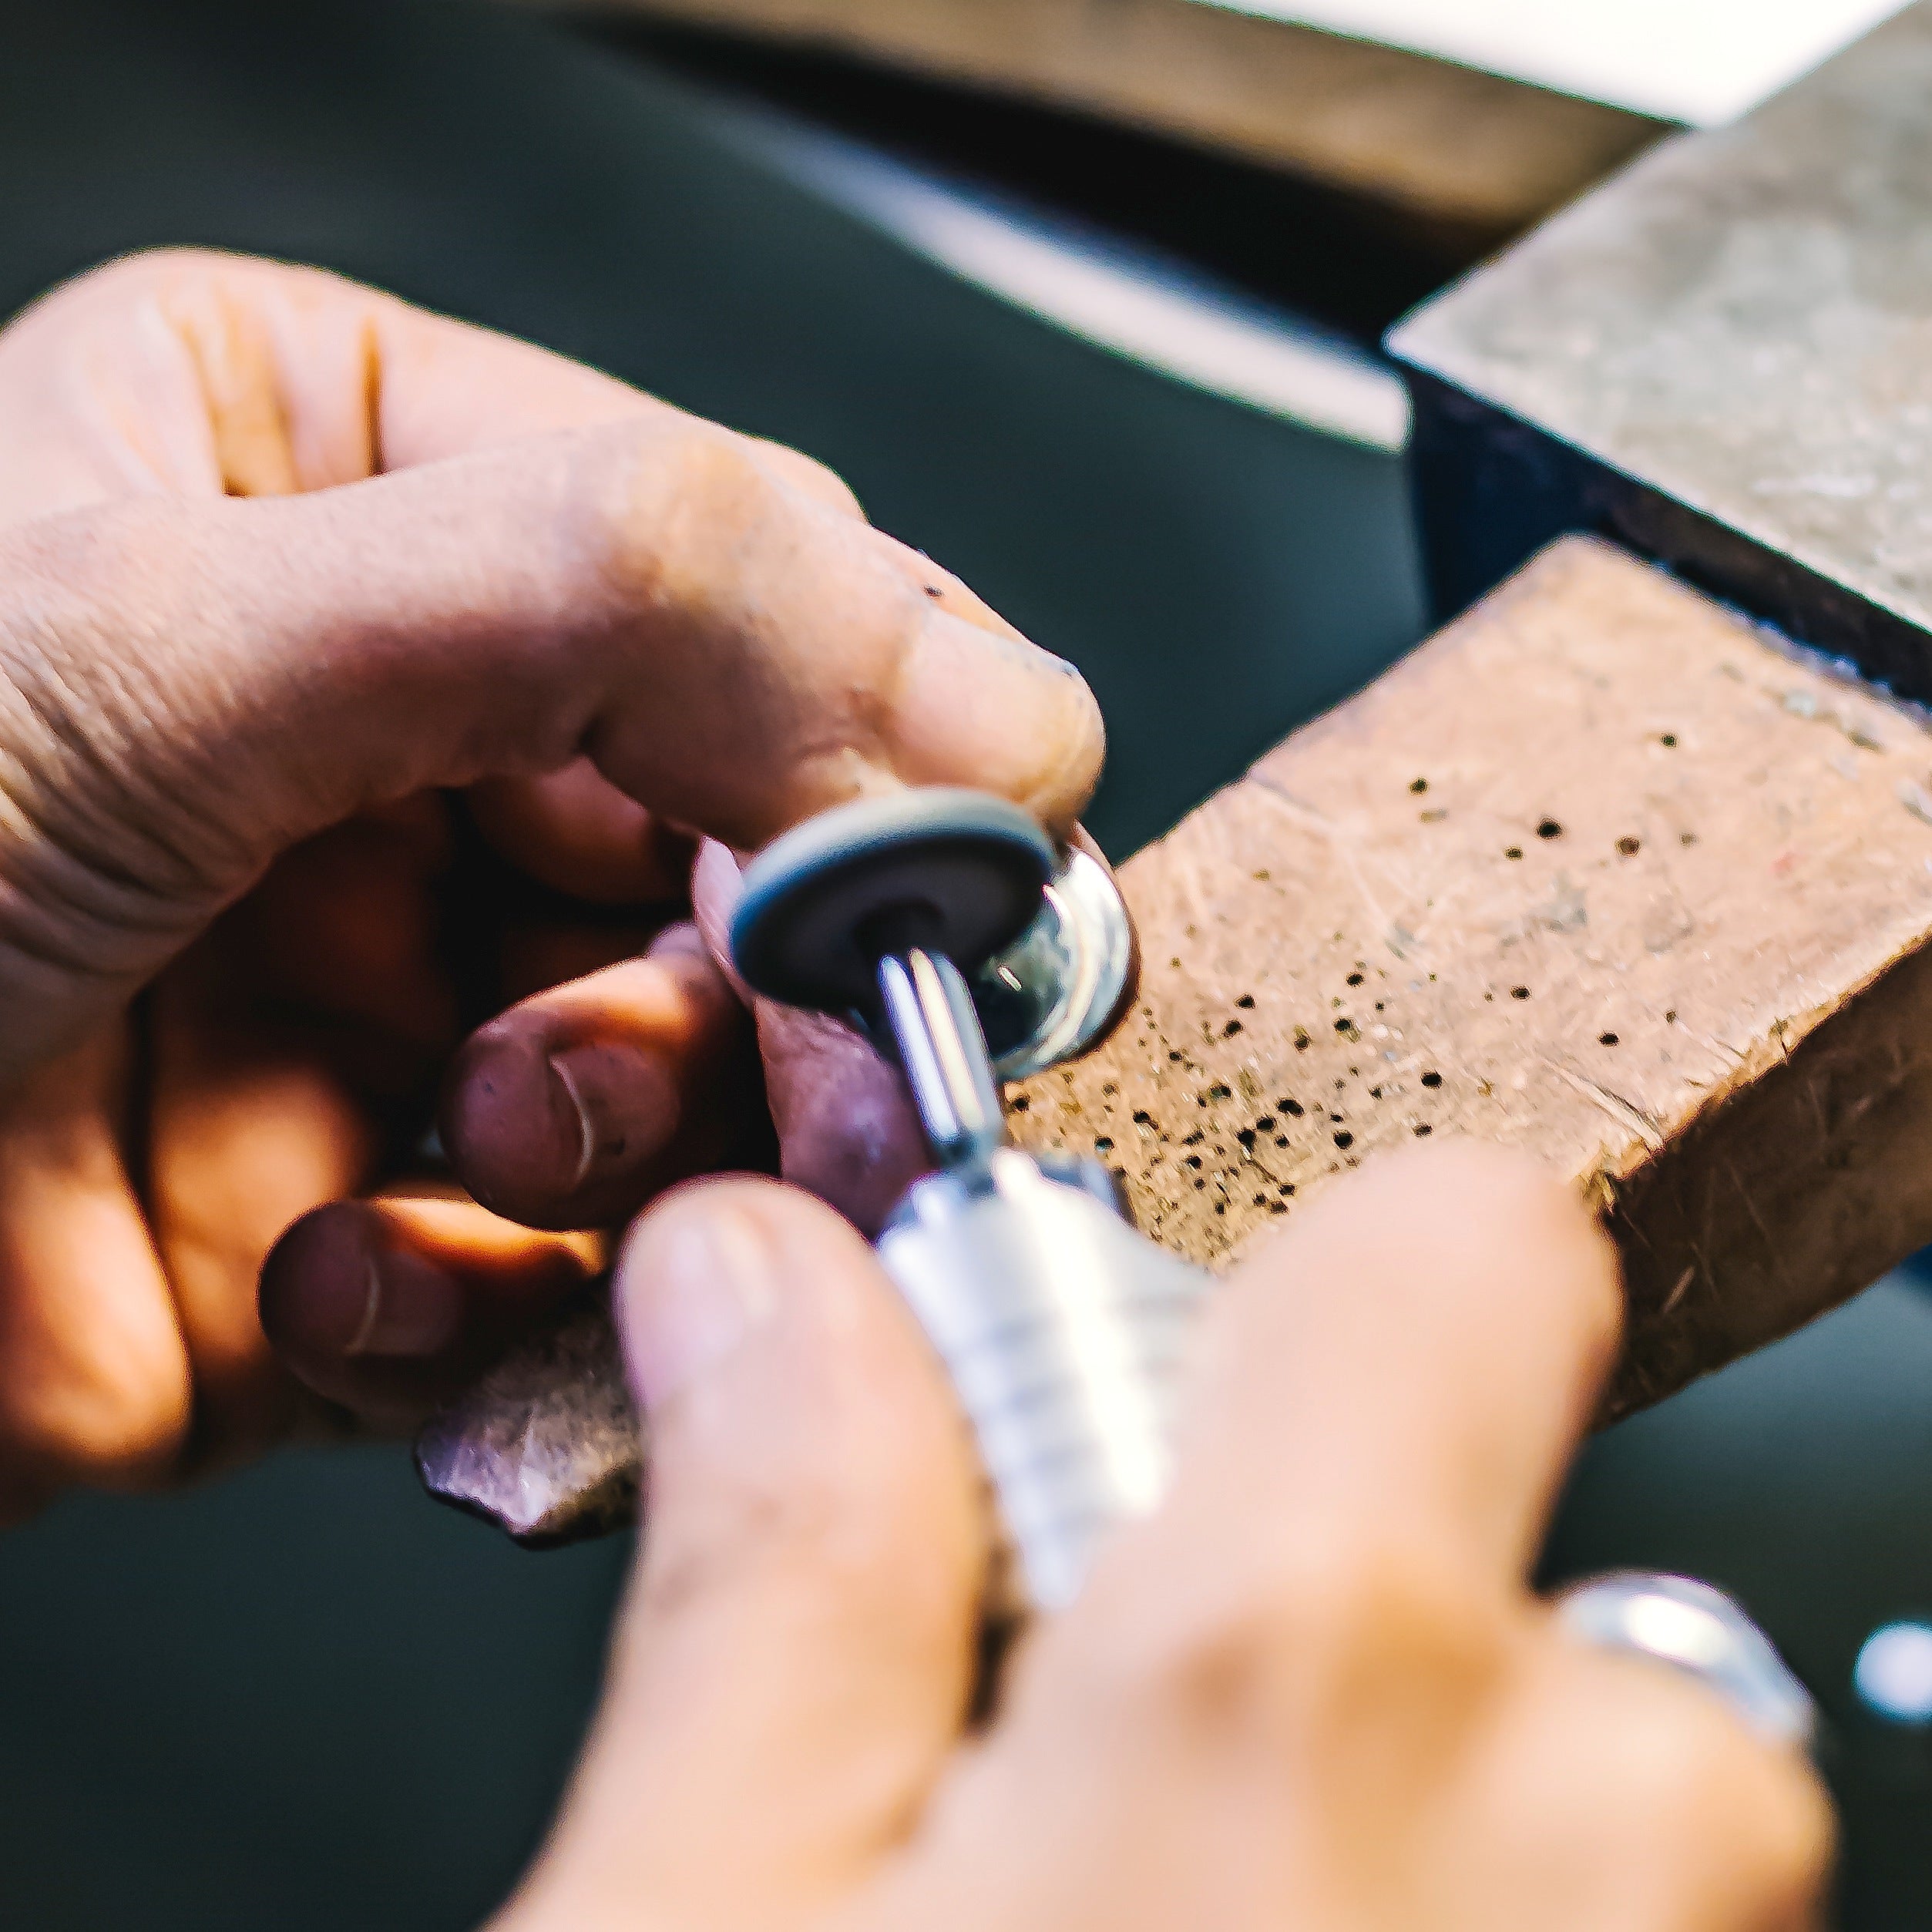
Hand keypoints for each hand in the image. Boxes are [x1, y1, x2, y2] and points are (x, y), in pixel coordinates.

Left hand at [0, 248, 1101, 1510]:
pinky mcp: (384, 1195)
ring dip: (625, 1129)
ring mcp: (400, 970)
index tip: (958, 857)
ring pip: (696, 1062)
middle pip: (755, 833)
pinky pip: (566, 1251)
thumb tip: (987, 698)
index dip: (881, 713)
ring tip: (485, 1142)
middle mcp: (403, 725)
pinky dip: (488, 1286)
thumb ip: (615, 589)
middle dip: (764, 967)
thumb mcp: (162, 631)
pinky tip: (330, 1269)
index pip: (745, 563)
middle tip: (803, 1053)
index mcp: (356, 482)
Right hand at [497, 1146, 1829, 1931]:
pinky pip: (1594, 1928)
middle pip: (1528, 1553)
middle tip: (1111, 1757)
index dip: (1317, 1261)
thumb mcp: (685, 1921)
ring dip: (1391, 1811)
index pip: (1462, 1246)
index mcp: (1299, 1701)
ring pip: (1584, 1788)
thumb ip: (770, 1561)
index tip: (1191, 1351)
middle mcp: (1581, 1850)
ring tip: (1161, 1916)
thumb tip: (760, 1282)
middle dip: (1335, 1602)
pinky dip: (1438, 1920)